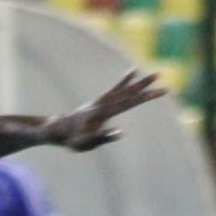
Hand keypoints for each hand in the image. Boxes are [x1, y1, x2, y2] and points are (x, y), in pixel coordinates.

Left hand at [45, 69, 164, 151]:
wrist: (56, 130)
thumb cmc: (70, 140)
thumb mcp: (86, 142)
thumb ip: (102, 137)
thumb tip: (120, 132)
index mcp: (102, 112)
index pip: (128, 103)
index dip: (143, 96)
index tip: (158, 91)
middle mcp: (102, 103)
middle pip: (127, 92)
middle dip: (144, 85)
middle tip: (160, 75)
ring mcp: (100, 101)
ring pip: (123, 90)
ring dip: (139, 82)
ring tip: (154, 74)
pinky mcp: (99, 103)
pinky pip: (114, 91)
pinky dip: (124, 82)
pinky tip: (132, 72)